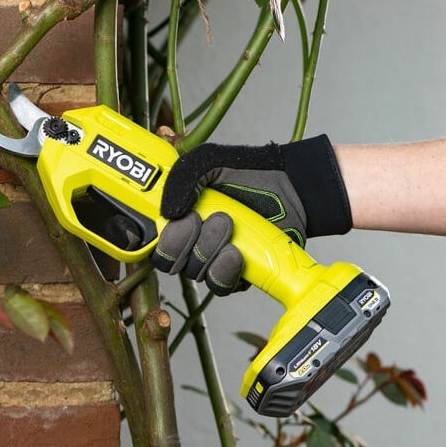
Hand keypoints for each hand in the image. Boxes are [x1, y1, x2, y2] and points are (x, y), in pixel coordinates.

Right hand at [153, 135, 350, 295]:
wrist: (290, 189)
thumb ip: (181, 178)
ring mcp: (214, 258)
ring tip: (230, 226)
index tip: (183, 218)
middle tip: (209, 218)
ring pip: (196, 273)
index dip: (163, 237)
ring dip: (210, 250)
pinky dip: (226, 270)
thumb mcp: (209, 162)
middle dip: (187, 241)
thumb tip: (167, 211)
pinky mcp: (236, 274)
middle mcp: (192, 242)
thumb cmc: (249, 173)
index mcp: (180, 217)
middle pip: (171, 263)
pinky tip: (238, 252)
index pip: (154, 242)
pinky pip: (221, 285)